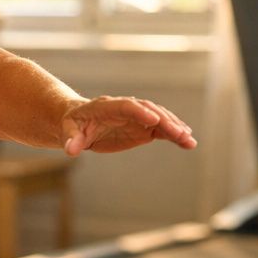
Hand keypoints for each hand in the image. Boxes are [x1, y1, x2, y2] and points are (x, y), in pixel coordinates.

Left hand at [61, 95, 196, 155]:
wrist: (81, 122)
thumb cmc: (74, 125)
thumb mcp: (69, 131)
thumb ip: (72, 140)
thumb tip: (70, 150)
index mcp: (108, 106)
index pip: (127, 106)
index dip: (140, 112)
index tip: (153, 120)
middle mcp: (127, 108)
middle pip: (149, 111)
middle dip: (164, 121)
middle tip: (179, 133)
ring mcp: (138, 118)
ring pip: (160, 119)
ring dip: (175, 128)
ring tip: (189, 140)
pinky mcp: (144, 128)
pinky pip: (162, 130)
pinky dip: (175, 135)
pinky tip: (188, 142)